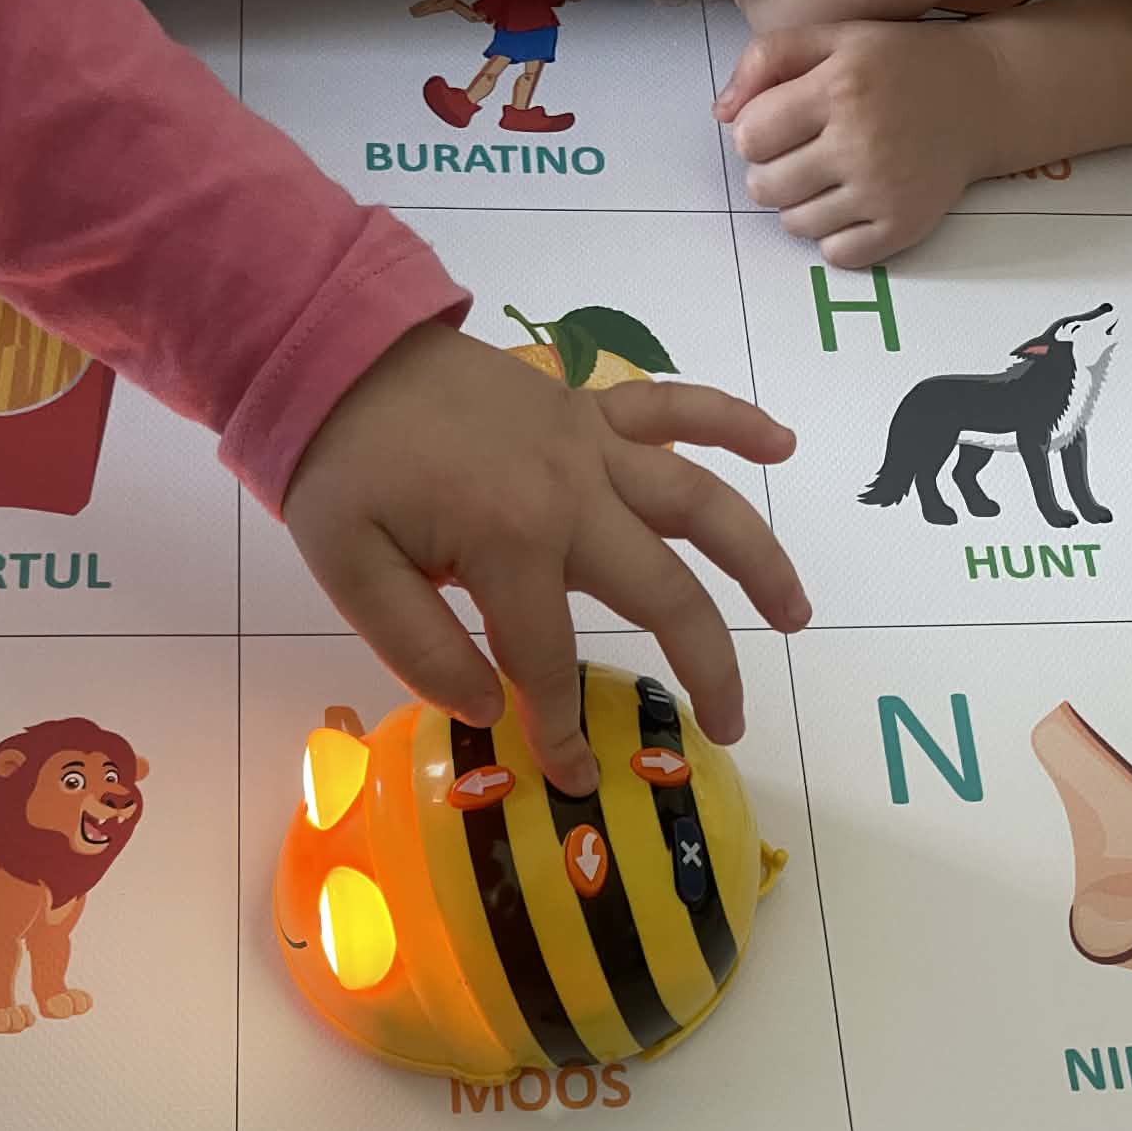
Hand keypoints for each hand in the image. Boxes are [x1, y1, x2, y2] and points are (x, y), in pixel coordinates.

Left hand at [284, 321, 808, 795]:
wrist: (335, 354)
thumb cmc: (340, 471)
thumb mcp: (351, 571)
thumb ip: (420, 648)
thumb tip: (490, 708)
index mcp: (511, 543)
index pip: (550, 661)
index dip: (562, 728)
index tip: (575, 777)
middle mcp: (573, 494)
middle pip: (664, 592)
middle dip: (708, 666)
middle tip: (731, 726)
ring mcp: (590, 445)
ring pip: (698, 503)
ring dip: (758, 558)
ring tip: (796, 615)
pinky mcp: (590, 408)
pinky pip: (676, 407)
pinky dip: (732, 420)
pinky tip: (783, 447)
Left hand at [716, 18, 1000, 267]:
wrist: (980, 96)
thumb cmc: (899, 67)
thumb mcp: (836, 38)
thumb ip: (769, 58)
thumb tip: (721, 112)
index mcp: (840, 86)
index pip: (750, 136)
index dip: (756, 133)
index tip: (780, 126)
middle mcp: (861, 141)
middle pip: (764, 188)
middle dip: (771, 173)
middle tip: (803, 155)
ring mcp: (882, 189)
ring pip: (794, 225)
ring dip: (801, 206)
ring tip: (830, 176)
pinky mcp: (901, 226)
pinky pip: (835, 253)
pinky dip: (835, 236)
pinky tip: (852, 204)